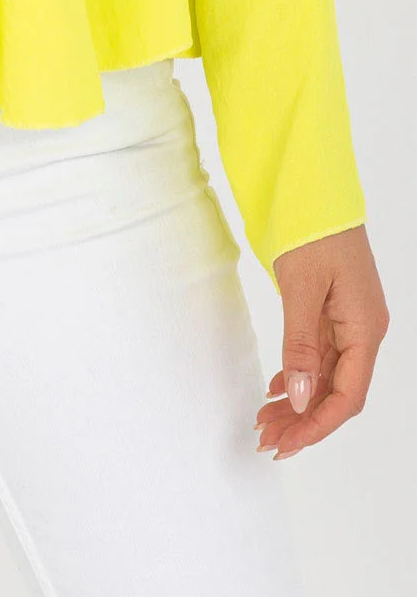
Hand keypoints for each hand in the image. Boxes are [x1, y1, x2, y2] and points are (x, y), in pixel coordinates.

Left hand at [257, 225, 387, 458]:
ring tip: (266, 419)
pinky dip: (299, 373)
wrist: (312, 188)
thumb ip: (301, 344)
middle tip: (266, 438)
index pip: (347, 395)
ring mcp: (349, 319)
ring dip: (299, 400)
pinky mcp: (333, 309)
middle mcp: (363, 329)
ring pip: (327, 375)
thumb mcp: (302, 286)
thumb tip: (301, 399)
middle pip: (337, 391)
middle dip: (304, 419)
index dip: (318, 425)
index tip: (286, 443)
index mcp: (365, 328)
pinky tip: (278, 386)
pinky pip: (320, 354)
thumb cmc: (311, 229)